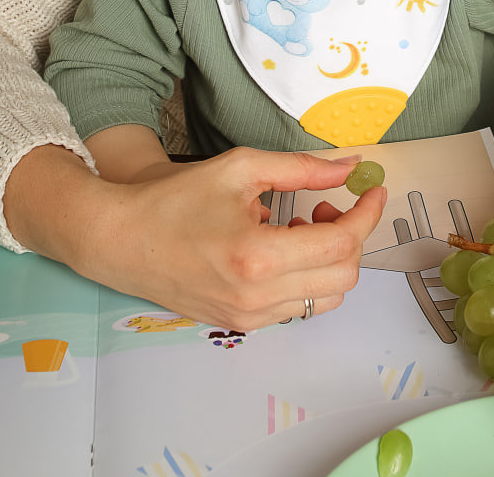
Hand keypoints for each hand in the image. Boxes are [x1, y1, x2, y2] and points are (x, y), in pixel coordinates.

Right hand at [4, 143, 385, 328]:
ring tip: (305, 225)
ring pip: (325, 298)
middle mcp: (257, 298)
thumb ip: (301, 168)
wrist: (120, 240)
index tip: (373, 190)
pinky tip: (284, 247)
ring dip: (331, 260)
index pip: (342, 246)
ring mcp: (248, 318)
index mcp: (258, 256)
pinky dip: (308, 277)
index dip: (367, 216)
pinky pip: (298, 307)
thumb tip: (350, 167)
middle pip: (343, 277)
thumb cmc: (175, 198)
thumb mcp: (241, 168)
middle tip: (330, 205)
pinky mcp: (240, 325)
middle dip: (351, 236)